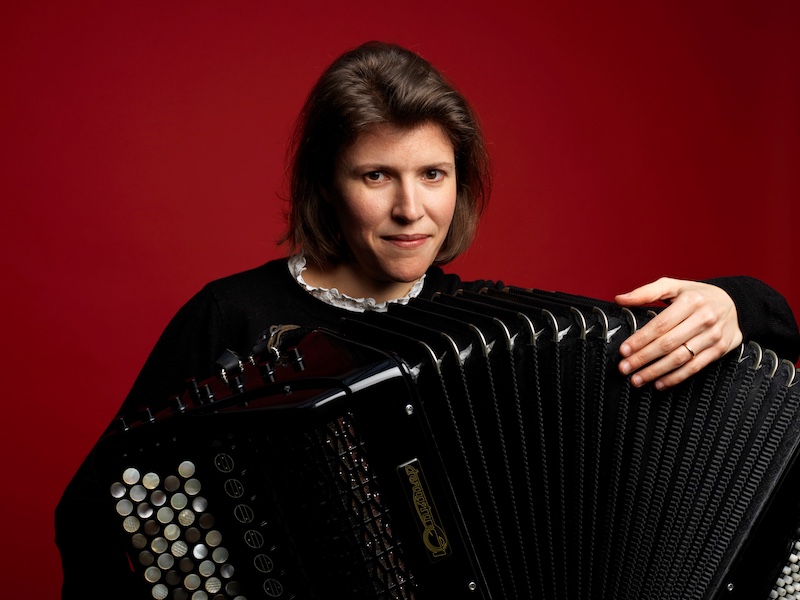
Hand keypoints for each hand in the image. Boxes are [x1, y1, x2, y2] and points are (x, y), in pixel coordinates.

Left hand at [615, 277, 742, 389]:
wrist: (735, 303)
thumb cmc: (697, 295)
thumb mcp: (673, 286)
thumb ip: (645, 292)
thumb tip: (620, 299)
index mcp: (690, 301)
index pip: (660, 324)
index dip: (640, 339)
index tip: (624, 350)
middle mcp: (703, 318)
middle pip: (668, 343)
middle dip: (643, 358)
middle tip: (625, 368)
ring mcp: (713, 335)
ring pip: (680, 358)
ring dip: (656, 371)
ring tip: (637, 379)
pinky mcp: (720, 349)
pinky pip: (695, 367)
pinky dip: (676, 377)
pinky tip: (659, 383)